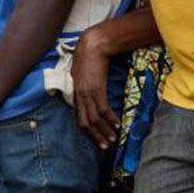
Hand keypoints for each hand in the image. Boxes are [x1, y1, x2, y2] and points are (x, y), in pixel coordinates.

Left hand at [71, 27, 116, 149]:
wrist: (92, 45)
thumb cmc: (88, 57)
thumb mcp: (81, 74)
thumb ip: (83, 86)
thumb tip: (90, 93)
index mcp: (75, 94)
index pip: (79, 117)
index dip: (88, 130)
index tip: (96, 138)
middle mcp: (79, 96)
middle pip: (85, 123)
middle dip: (96, 136)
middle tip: (105, 147)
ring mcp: (87, 94)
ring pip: (94, 119)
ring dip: (104, 131)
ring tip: (113, 140)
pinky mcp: (97, 89)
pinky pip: (103, 109)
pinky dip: (110, 119)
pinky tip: (118, 124)